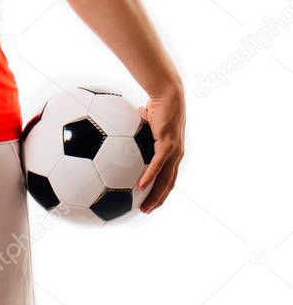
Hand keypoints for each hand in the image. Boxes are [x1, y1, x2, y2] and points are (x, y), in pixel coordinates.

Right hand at [136, 86, 184, 213]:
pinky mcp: (167, 144)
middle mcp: (176, 154)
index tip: (150, 200)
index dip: (161, 189)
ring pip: (165, 179)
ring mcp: (173, 151)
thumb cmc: (158, 102)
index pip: (168, 175)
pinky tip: (141, 187)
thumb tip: (130, 122)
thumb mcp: (147, 119)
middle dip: (158, 199)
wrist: (168, 93)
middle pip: (169, 183)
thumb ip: (141, 125)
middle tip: (147, 211)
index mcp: (172, 151)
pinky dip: (149, 177)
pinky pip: (157, 165)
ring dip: (155, 195)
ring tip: (145, 208)